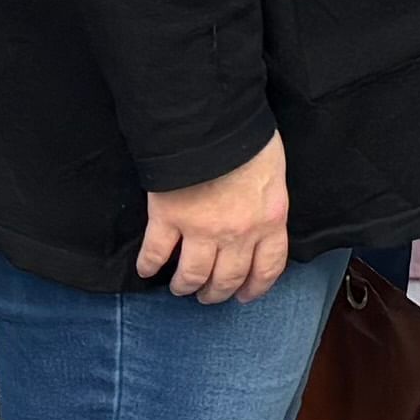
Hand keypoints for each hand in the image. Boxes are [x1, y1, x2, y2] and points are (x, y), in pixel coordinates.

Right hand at [137, 134, 294, 305]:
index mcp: (268, 220)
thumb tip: (261, 212)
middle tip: (209, 296)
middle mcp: (238, 234)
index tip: (246, 296)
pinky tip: (145, 270)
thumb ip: (268, 200)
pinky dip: (148, 264)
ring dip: (185, 286)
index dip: (256, 287)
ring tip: (180, 287)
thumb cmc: (248, 138)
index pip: (268, 267)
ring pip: (193, 275)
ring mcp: (201, 229)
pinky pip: (156, 253)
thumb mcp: (273, 172)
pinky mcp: (168, 218)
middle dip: (217, 293)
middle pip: (228, 278)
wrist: (213, 122)